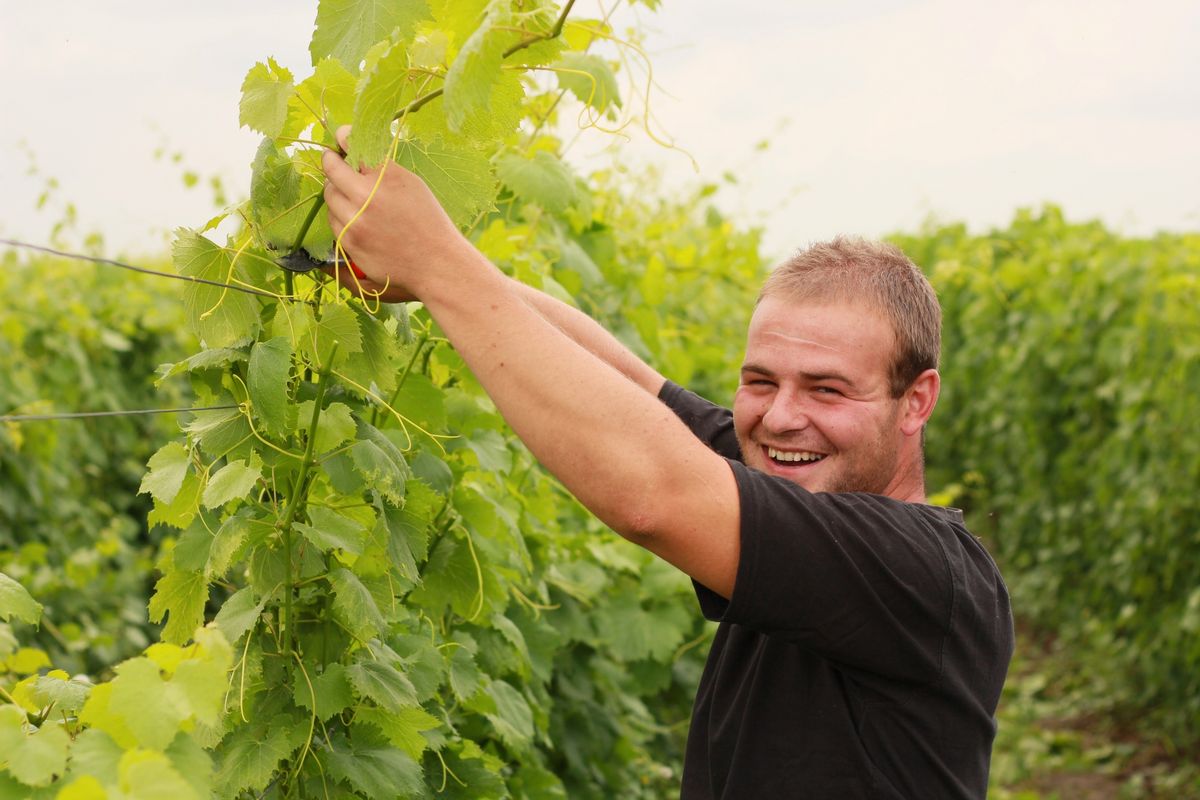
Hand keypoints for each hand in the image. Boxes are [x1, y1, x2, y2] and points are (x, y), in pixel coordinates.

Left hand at [321, 125, 466, 300]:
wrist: (436, 263)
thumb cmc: (428, 219)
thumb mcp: (410, 182)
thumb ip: (380, 165)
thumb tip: (351, 144)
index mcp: (383, 179)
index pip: (348, 151)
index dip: (340, 143)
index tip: (339, 142)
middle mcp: (364, 200)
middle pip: (331, 177)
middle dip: (335, 172)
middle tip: (345, 173)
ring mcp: (354, 225)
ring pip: (330, 202)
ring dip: (339, 197)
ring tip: (358, 203)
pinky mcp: (350, 246)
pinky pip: (335, 226)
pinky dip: (343, 220)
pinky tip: (361, 223)